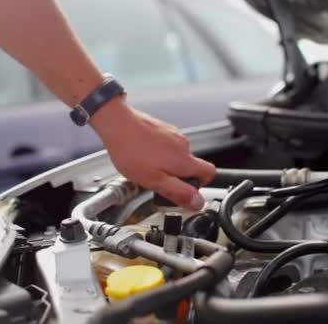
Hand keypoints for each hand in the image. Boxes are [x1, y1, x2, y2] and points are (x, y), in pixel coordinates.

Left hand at [90, 96, 214, 209]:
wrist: (117, 124)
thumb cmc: (131, 151)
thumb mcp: (154, 181)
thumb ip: (178, 192)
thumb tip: (198, 203)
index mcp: (184, 160)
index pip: (210, 173)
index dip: (202, 185)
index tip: (188, 190)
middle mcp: (183, 145)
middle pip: (191, 165)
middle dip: (178, 176)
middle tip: (158, 181)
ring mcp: (173, 134)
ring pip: (177, 155)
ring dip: (166, 164)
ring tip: (146, 167)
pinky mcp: (163, 128)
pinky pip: (167, 145)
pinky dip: (159, 153)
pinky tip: (142, 155)